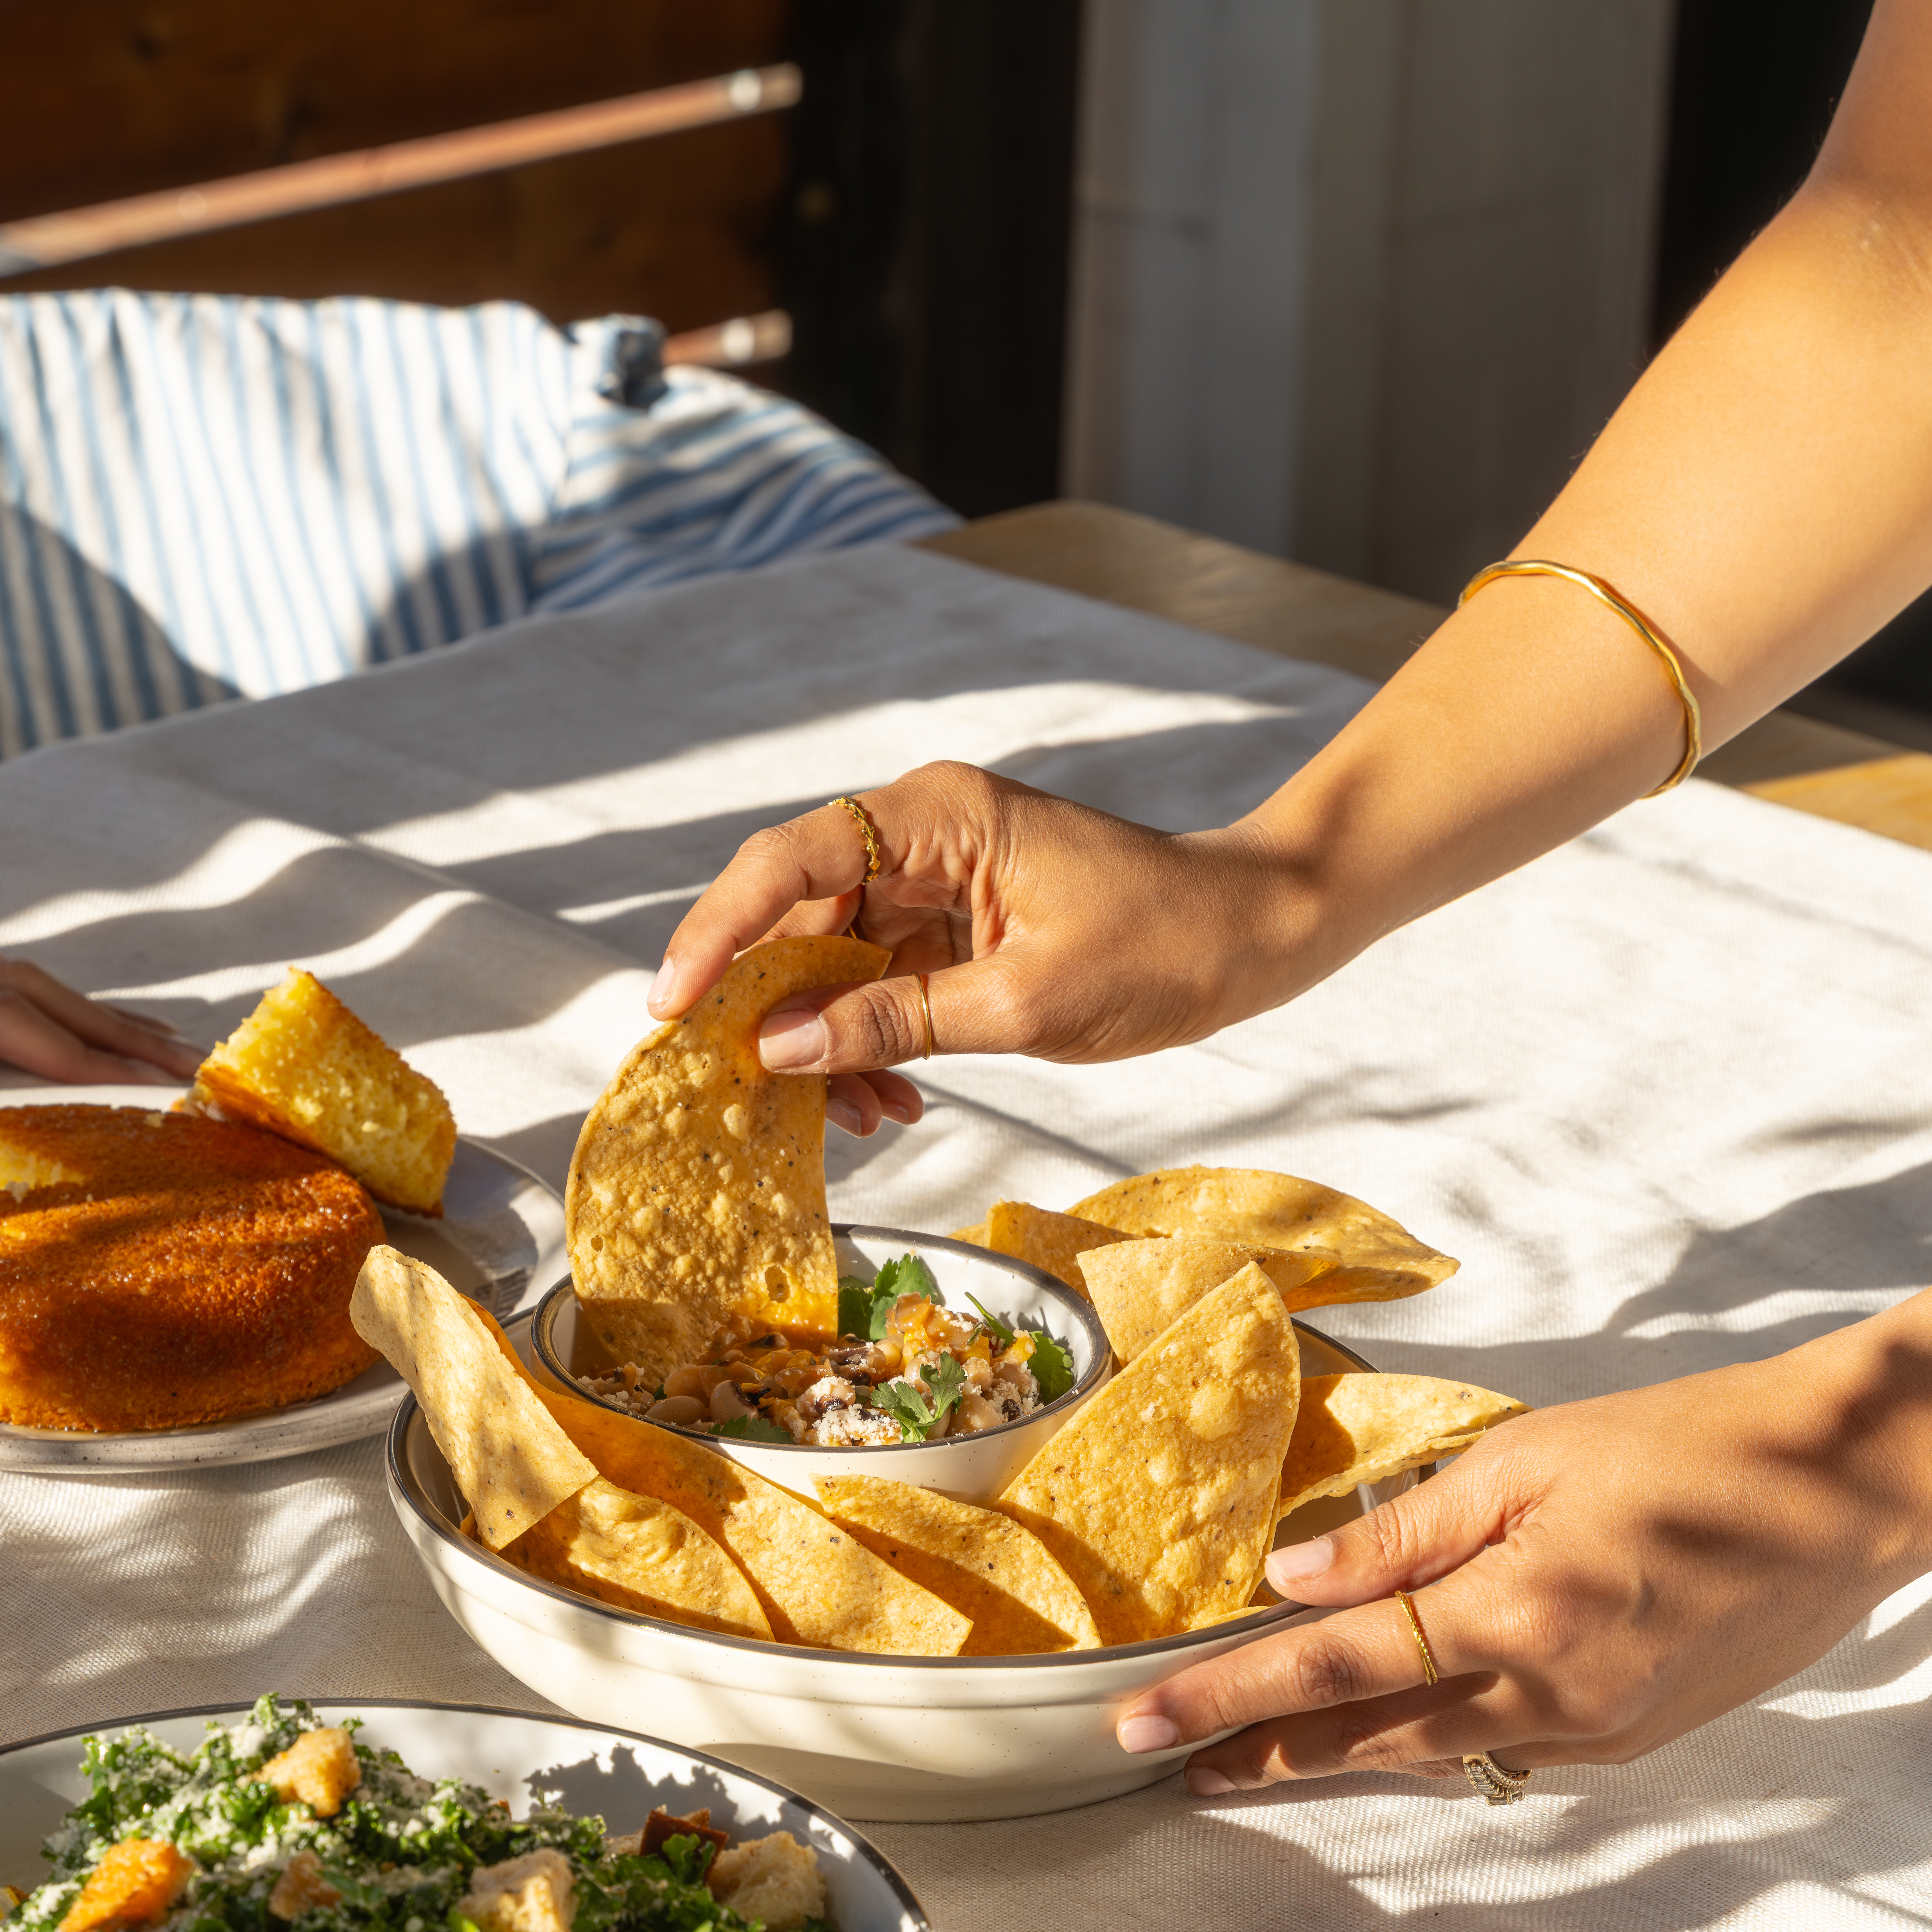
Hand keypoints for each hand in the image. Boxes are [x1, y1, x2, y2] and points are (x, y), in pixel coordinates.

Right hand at [647, 763, 1311, 1134]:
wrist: (1257, 931)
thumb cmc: (1164, 948)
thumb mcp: (1025, 1003)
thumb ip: (896, 1021)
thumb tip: (782, 1050)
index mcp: (937, 816)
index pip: (788, 861)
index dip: (718, 936)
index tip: (674, 1010)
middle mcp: (923, 830)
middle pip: (798, 912)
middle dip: (773, 1009)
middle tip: (754, 1095)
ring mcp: (937, 875)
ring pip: (835, 956)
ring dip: (829, 1040)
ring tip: (861, 1115)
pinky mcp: (954, 920)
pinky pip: (879, 976)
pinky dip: (873, 1039)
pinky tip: (891, 1096)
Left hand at [1110, 1328, 1931, 1789]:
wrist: (1842, 1492)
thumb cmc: (1689, 1448)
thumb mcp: (1529, 1458)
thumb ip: (1406, 1531)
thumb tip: (1293, 1579)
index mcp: (1513, 1614)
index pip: (1330, 1667)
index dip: (1224, 1698)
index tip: (1139, 1727)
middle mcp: (1549, 1694)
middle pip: (1367, 1739)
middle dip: (1262, 1754)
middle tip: (1169, 1766)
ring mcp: (1596, 1729)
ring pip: (1433, 1754)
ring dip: (1338, 1759)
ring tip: (1251, 1759)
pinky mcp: (1632, 1737)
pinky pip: (1503, 1746)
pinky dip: (1432, 1740)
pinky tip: (1384, 1733)